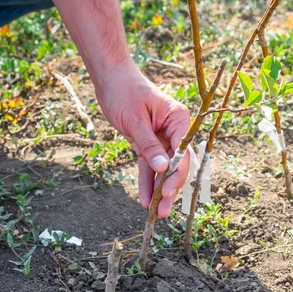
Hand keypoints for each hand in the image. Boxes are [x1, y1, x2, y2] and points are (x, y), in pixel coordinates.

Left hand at [95, 64, 190, 217]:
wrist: (110, 79)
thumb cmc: (124, 91)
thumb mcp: (135, 120)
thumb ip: (149, 145)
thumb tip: (163, 169)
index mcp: (179, 119)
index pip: (183, 151)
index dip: (176, 173)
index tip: (167, 191)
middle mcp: (174, 130)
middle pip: (176, 164)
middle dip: (169, 187)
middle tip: (164, 210)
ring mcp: (162, 138)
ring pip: (163, 168)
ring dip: (159, 189)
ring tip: (157, 212)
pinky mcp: (148, 143)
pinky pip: (149, 165)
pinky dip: (147, 180)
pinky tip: (145, 199)